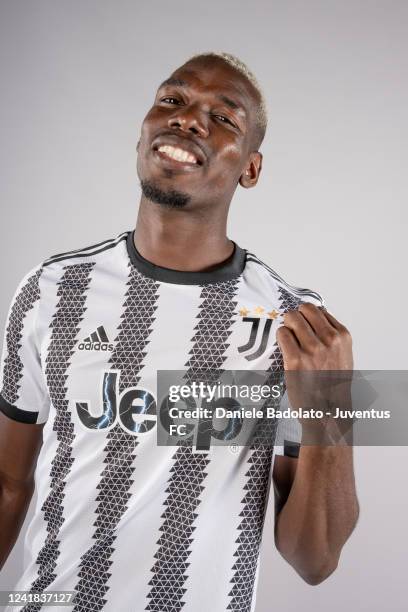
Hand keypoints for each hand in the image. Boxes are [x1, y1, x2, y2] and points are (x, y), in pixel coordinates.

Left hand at [276, 303, 353, 442]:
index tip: (304, 326)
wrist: (328, 412)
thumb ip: (331, 337)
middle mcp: (329, 340)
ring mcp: (312, 349)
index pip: (319, 310)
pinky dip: (280, 338)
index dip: (309, 318)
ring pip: (292, 318)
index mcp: (342, 337)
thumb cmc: (333, 386)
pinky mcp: (295, 359)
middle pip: (305, 309)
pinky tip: (284, 348)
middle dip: (296, 318)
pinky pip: (282, 334)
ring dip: (287, 327)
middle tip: (293, 331)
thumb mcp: (342, 356)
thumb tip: (313, 321)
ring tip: (289, 340)